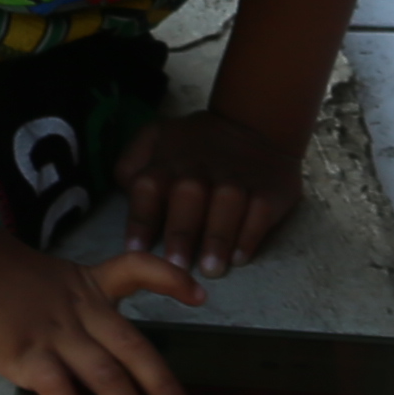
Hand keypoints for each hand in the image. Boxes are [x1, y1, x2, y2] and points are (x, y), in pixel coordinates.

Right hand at [0, 235, 203, 394]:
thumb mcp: (45, 278)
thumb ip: (67, 308)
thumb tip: (78, 348)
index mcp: (87, 286)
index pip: (138, 269)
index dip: (172, 280)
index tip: (200, 295)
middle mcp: (81, 312)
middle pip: (134, 349)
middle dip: (164, 386)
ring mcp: (56, 334)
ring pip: (107, 377)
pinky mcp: (27, 354)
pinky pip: (58, 387)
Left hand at [115, 108, 303, 278]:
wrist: (254, 125)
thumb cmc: (195, 144)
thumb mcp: (156, 138)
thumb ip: (133, 162)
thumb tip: (125, 187)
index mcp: (168, 162)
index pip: (149, 188)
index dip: (141, 220)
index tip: (136, 250)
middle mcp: (201, 170)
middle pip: (188, 197)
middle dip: (181, 232)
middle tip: (175, 266)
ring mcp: (237, 180)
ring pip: (227, 205)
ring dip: (218, 238)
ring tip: (211, 269)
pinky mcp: (268, 191)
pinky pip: (260, 213)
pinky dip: (250, 235)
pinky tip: (239, 258)